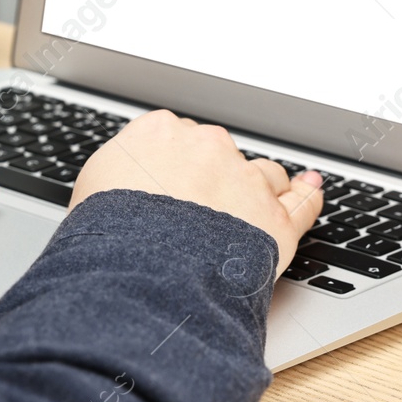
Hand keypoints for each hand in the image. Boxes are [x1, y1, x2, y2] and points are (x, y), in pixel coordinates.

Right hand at [70, 110, 322, 276]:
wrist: (141, 269)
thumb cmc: (108, 234)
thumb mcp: (92, 190)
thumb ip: (116, 175)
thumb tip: (118, 183)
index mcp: (159, 132)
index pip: (176, 136)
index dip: (175, 164)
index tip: (172, 182)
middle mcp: (207, 147)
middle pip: (219, 153)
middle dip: (213, 176)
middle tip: (199, 210)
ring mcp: (244, 180)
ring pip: (262, 174)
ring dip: (258, 188)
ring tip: (249, 209)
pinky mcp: (274, 219)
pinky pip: (301, 202)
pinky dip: (307, 195)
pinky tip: (309, 188)